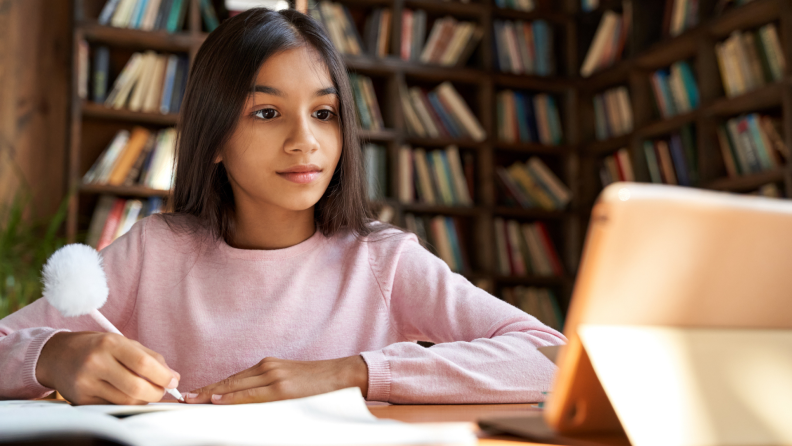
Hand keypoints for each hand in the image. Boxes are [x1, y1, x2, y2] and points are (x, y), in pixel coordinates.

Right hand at [36, 331, 179, 404]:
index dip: (163, 376)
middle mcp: (96, 363)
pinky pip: (112, 406)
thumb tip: (173, 376)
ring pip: (126, 401)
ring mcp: (86, 383)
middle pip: (136, 387)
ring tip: (145, 391)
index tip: (173, 381)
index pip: (144, 364)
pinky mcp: (80, 399)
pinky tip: (127, 395)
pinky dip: (126, 403)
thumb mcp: (123, 342)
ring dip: (143, 400)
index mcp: (110, 344)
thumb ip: (150, 357)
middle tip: (162, 390)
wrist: (57, 356)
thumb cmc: (96, 347)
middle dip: (156, 392)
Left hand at [184, 355, 367, 404]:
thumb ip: (267, 387)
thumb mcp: (289, 380)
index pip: (233, 379)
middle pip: (229, 382)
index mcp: (268, 366)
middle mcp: (268, 369)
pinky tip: (218, 402)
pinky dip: (232, 398)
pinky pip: (252, 396)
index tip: (194, 394)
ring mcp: (275, 378)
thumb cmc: (319, 382)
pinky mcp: (283, 390)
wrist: (344, 375)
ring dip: (213, 395)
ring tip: (194, 402)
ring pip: (236, 388)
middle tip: (185, 399)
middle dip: (206, 391)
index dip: (211, 387)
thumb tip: (242, 401)